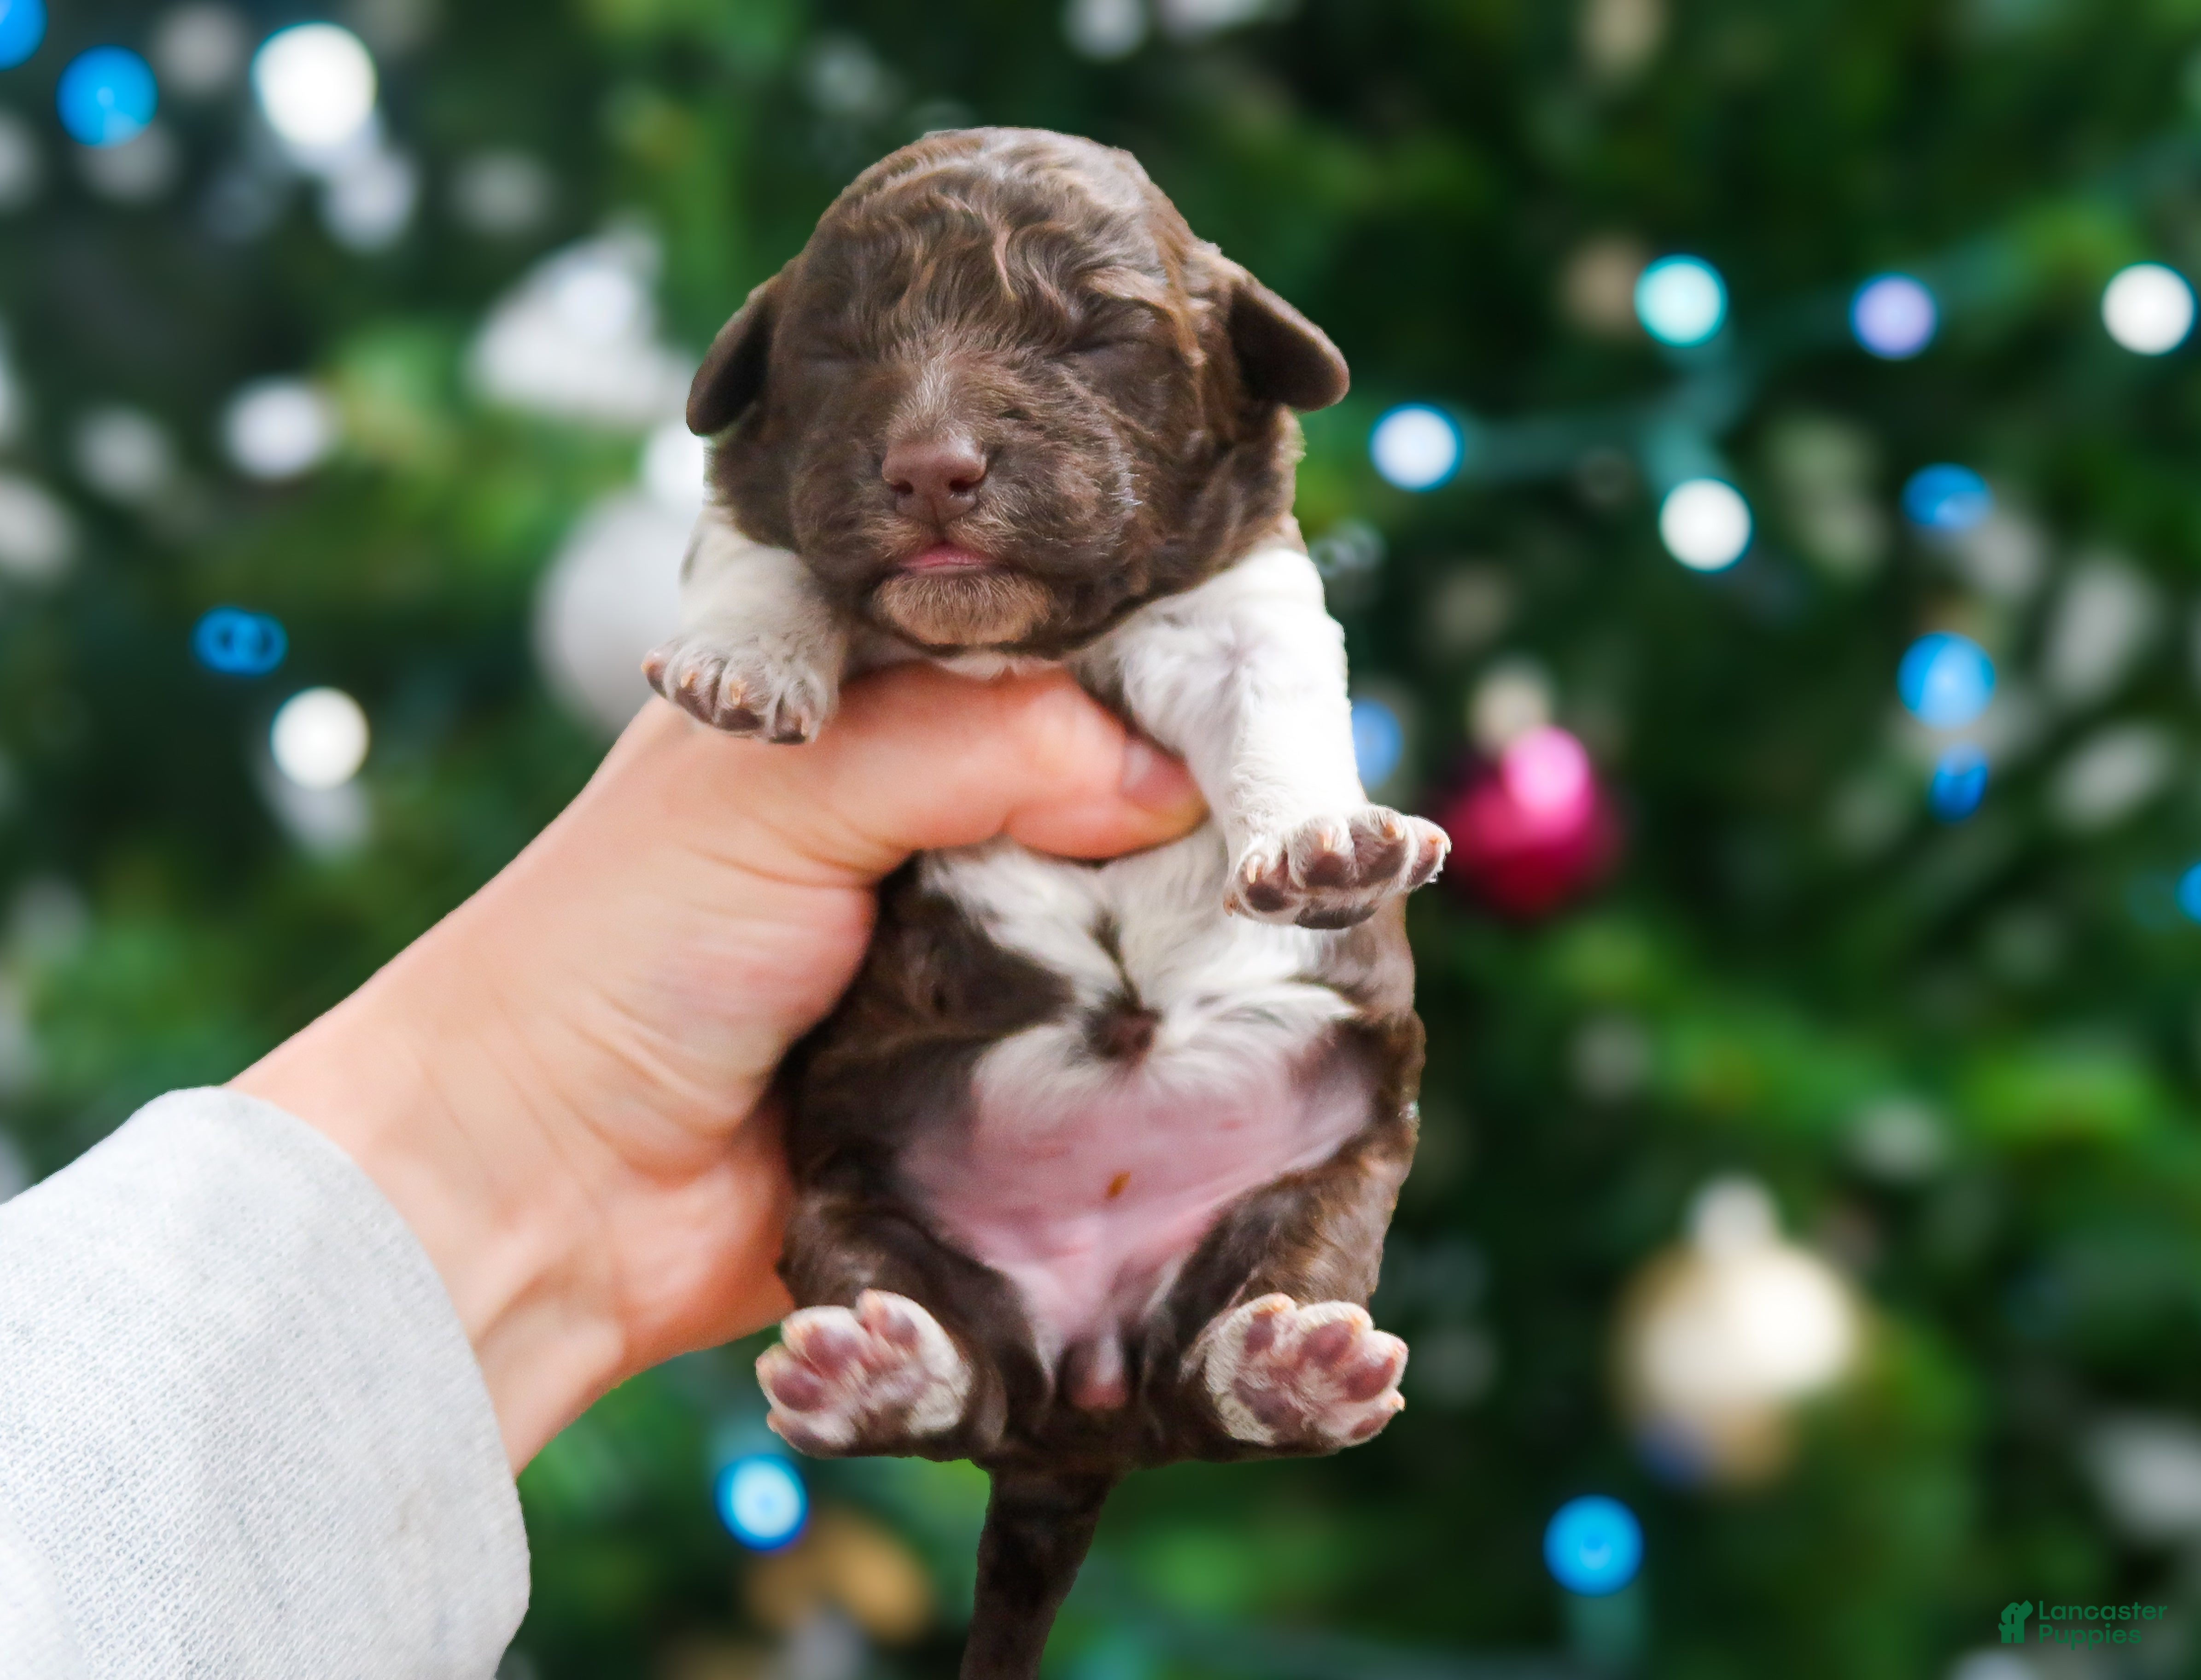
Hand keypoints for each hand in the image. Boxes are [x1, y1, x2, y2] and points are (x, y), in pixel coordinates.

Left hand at [232, 666, 1204, 1466]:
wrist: (533, 1192)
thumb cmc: (617, 950)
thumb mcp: (785, 792)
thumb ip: (976, 749)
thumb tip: (1167, 781)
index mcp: (867, 713)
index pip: (1045, 652)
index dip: (1148, 668)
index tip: (1258, 686)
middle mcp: (928, 824)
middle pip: (1107, 791)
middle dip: (1192, 811)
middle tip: (1306, 826)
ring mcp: (963, 955)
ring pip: (1118, 923)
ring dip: (1188, 935)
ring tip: (1296, 924)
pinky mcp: (985, 1080)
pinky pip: (1096, 1054)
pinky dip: (1155, 1047)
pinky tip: (1243, 1027)